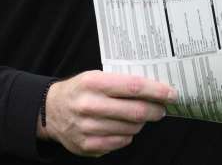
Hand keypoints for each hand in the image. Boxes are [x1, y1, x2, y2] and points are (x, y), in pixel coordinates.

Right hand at [39, 70, 175, 156]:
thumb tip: (154, 88)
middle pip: (136, 111)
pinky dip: (128, 135)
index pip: (133, 87)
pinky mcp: (88, 145)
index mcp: (93, 83)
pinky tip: (122, 127)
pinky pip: (121, 142)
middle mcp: (90, 105)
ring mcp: (88, 128)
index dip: (157, 91)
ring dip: (141, 123)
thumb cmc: (79, 91)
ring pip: (131, 128)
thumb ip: (120, 82)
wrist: (50, 111)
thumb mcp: (95, 77)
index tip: (171, 93)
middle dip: (156, 110)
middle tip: (162, 108)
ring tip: (138, 117)